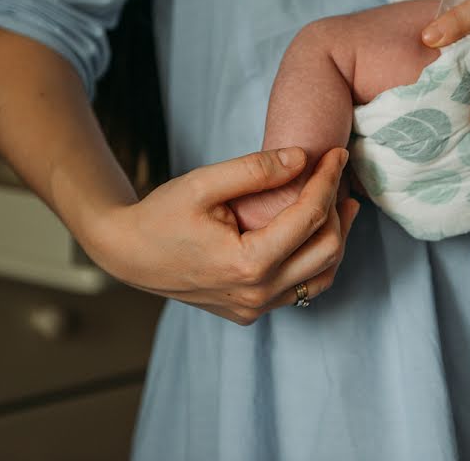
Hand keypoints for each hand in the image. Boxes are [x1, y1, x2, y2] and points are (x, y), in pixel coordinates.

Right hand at [82, 147, 359, 325]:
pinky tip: (316, 235)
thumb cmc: (161, 215)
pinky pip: (300, 290)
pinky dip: (316, 262)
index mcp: (247, 263)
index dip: (328, 181)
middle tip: (339, 176)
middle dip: (338, 208)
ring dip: (335, 239)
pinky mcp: (250, 312)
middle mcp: (256, 294)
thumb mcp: (204, 183)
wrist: (128, 253)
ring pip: (320, 277)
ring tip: (341, 204)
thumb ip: (255, 170)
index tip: (336, 156)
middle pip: (325, 249)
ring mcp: (254, 309)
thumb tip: (303, 159)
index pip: (309, 218)